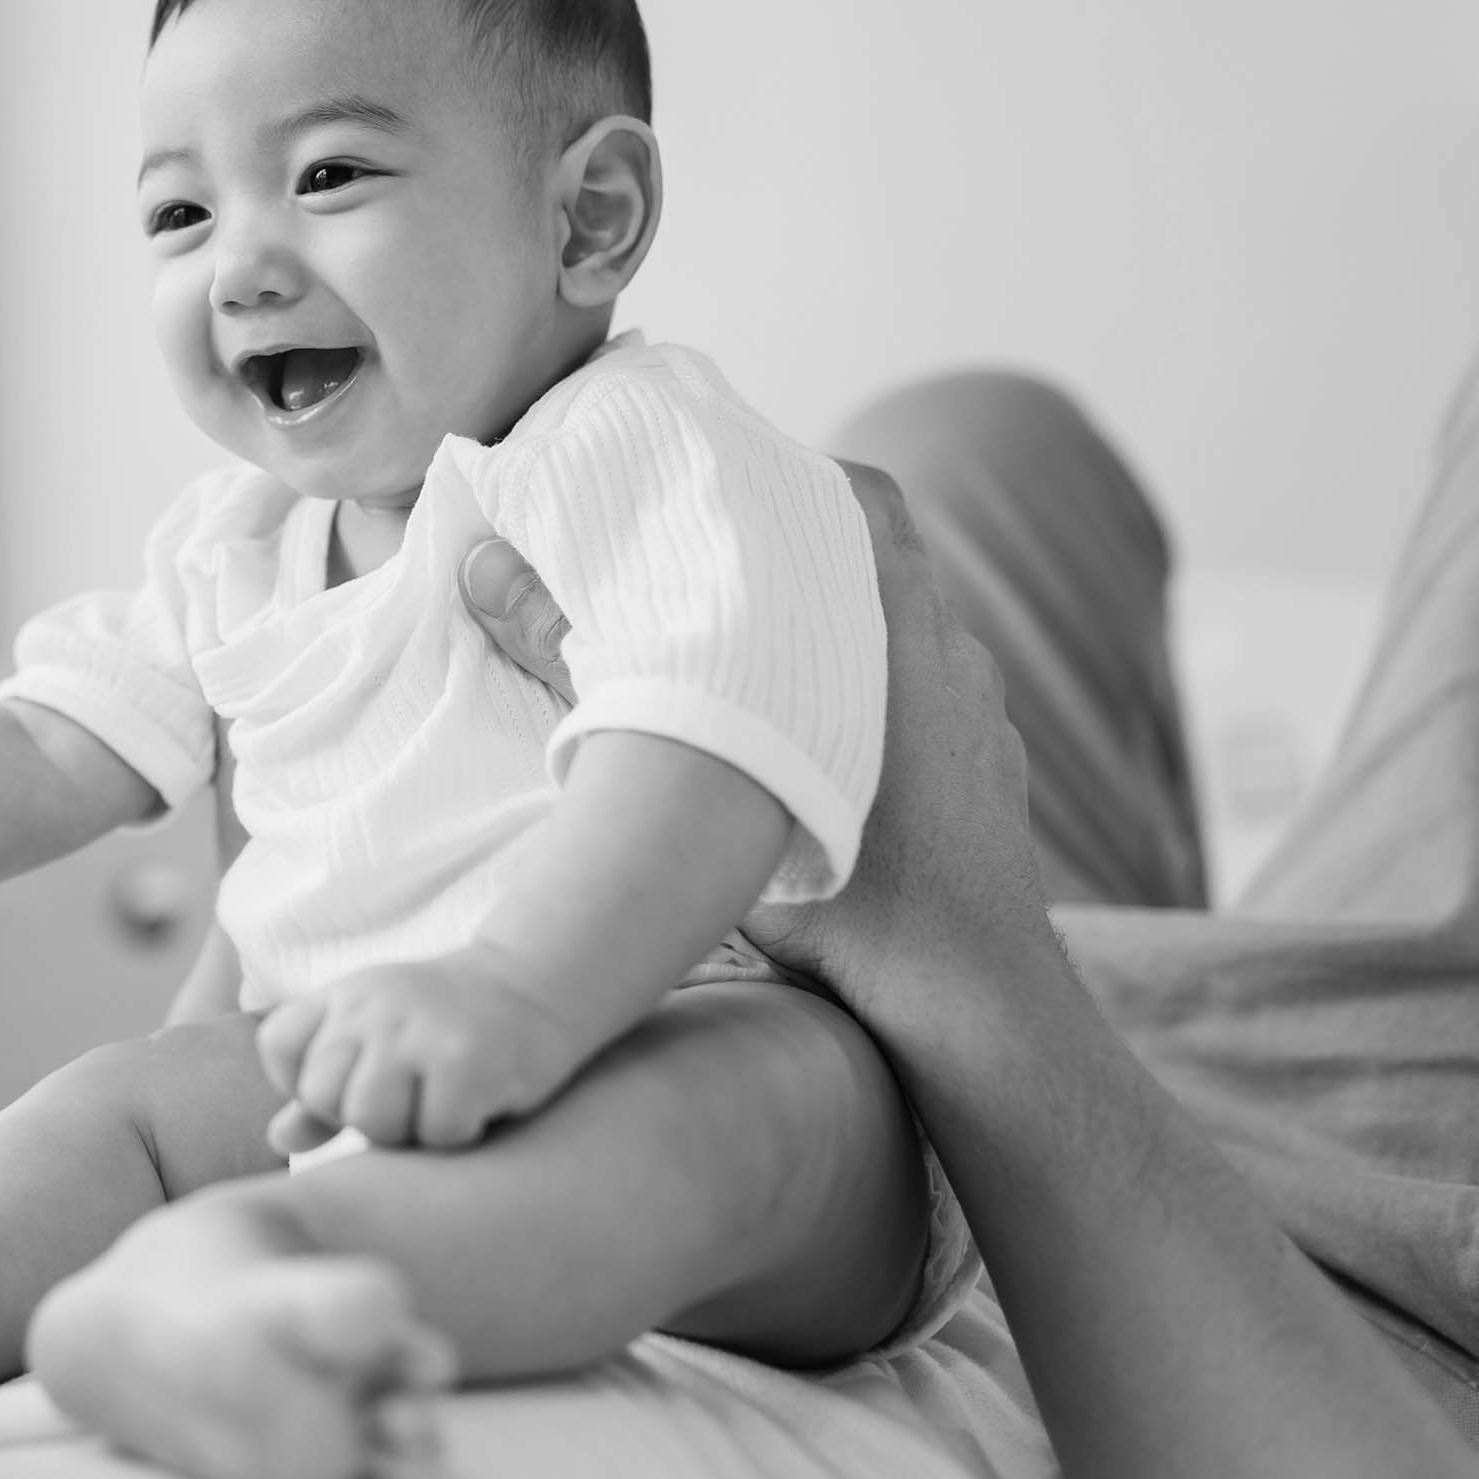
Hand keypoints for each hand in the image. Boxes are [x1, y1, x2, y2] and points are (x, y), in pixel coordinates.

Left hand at [254, 946, 570, 1153]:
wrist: (537, 983)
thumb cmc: (447, 1026)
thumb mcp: (378, 1039)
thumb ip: (323, 1091)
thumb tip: (276, 1139)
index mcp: (343, 995)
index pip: (277, 1046)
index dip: (303, 1083)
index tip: (353, 1083)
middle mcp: (371, 1005)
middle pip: (323, 1095)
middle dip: (362, 1115)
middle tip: (410, 1096)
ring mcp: (416, 1030)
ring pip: (372, 1121)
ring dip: (410, 1131)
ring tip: (439, 1101)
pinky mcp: (465, 1060)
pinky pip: (438, 1134)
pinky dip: (461, 1134)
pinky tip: (479, 1101)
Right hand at [459, 465, 1059, 1030]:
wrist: (975, 1003)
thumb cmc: (845, 898)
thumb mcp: (696, 779)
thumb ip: (585, 671)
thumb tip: (486, 570)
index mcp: (897, 633)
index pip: (858, 498)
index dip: (791, 475)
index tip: (720, 485)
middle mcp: (951, 654)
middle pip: (875, 556)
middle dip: (798, 553)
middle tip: (713, 569)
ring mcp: (982, 713)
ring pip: (902, 634)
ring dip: (834, 632)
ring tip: (751, 659)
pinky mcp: (991, 769)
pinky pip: (929, 697)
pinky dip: (874, 695)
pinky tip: (814, 745)